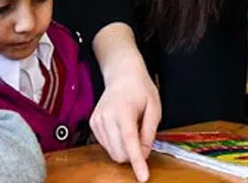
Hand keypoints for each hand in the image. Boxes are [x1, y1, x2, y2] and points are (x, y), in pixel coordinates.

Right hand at [91, 64, 160, 181]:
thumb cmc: (141, 89)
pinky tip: (121, 127)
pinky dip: (116, 143)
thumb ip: (149, 132)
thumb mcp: (154, 108)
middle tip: (142, 137)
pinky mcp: (93, 123)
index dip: (137, 162)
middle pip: (120, 152)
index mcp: (124, 111)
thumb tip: (144, 153)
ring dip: (125, 148)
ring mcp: (97, 120)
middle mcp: (106, 116)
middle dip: (133, 154)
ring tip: (131, 127)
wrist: (122, 74)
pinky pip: (106, 145)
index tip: (142, 177)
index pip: (130, 142)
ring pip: (112, 152)